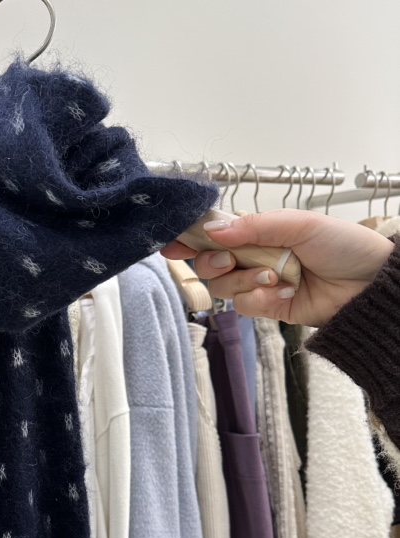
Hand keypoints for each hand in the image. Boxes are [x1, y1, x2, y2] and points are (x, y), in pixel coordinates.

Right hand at [162, 209, 394, 325]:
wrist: (370, 284)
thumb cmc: (344, 246)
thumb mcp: (299, 224)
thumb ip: (253, 226)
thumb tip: (212, 231)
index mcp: (258, 232)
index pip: (215, 234)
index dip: (189, 239)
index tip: (171, 243)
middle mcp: (253, 257)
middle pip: (209, 263)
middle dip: (213, 262)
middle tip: (230, 260)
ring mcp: (258, 284)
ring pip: (223, 287)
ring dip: (245, 281)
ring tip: (275, 277)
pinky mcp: (267, 308)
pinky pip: (244, 307)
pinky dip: (261, 300)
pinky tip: (286, 293)